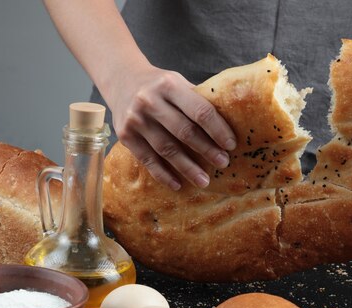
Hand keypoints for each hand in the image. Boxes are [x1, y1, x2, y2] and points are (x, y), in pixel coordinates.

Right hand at [109, 63, 236, 189]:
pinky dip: (163, 174)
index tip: (230, 145)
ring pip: (166, 149)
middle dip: (206, 150)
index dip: (217, 129)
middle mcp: (150, 101)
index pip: (200, 110)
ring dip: (187, 168)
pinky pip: (147, 160)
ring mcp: (135, 119)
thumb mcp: (177, 82)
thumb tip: (231, 122)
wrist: (121, 79)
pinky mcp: (125, 136)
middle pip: (184, 131)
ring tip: (204, 181)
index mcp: (169, 85)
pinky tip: (177, 184)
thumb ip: (197, 99)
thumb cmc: (160, 85)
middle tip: (223, 163)